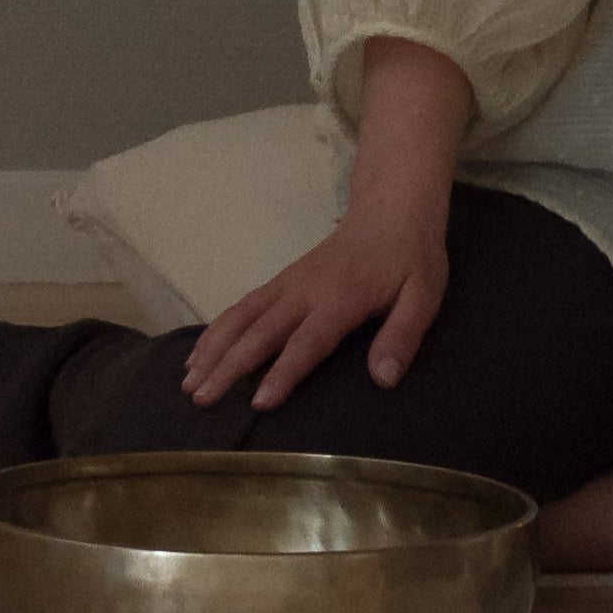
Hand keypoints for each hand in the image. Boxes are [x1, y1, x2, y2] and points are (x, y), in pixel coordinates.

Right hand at [180, 207, 448, 411]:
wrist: (392, 210)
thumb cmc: (411, 259)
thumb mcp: (424, 294)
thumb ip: (403, 334)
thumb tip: (383, 378)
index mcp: (342, 298)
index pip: (307, 341)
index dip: (284, 372)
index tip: (259, 402)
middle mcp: (307, 290)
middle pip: (261, 331)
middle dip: (230, 366)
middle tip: (202, 400)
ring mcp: (290, 282)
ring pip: (243, 315)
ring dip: (213, 348)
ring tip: (189, 383)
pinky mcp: (283, 279)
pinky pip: (243, 304)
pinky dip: (217, 329)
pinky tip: (199, 354)